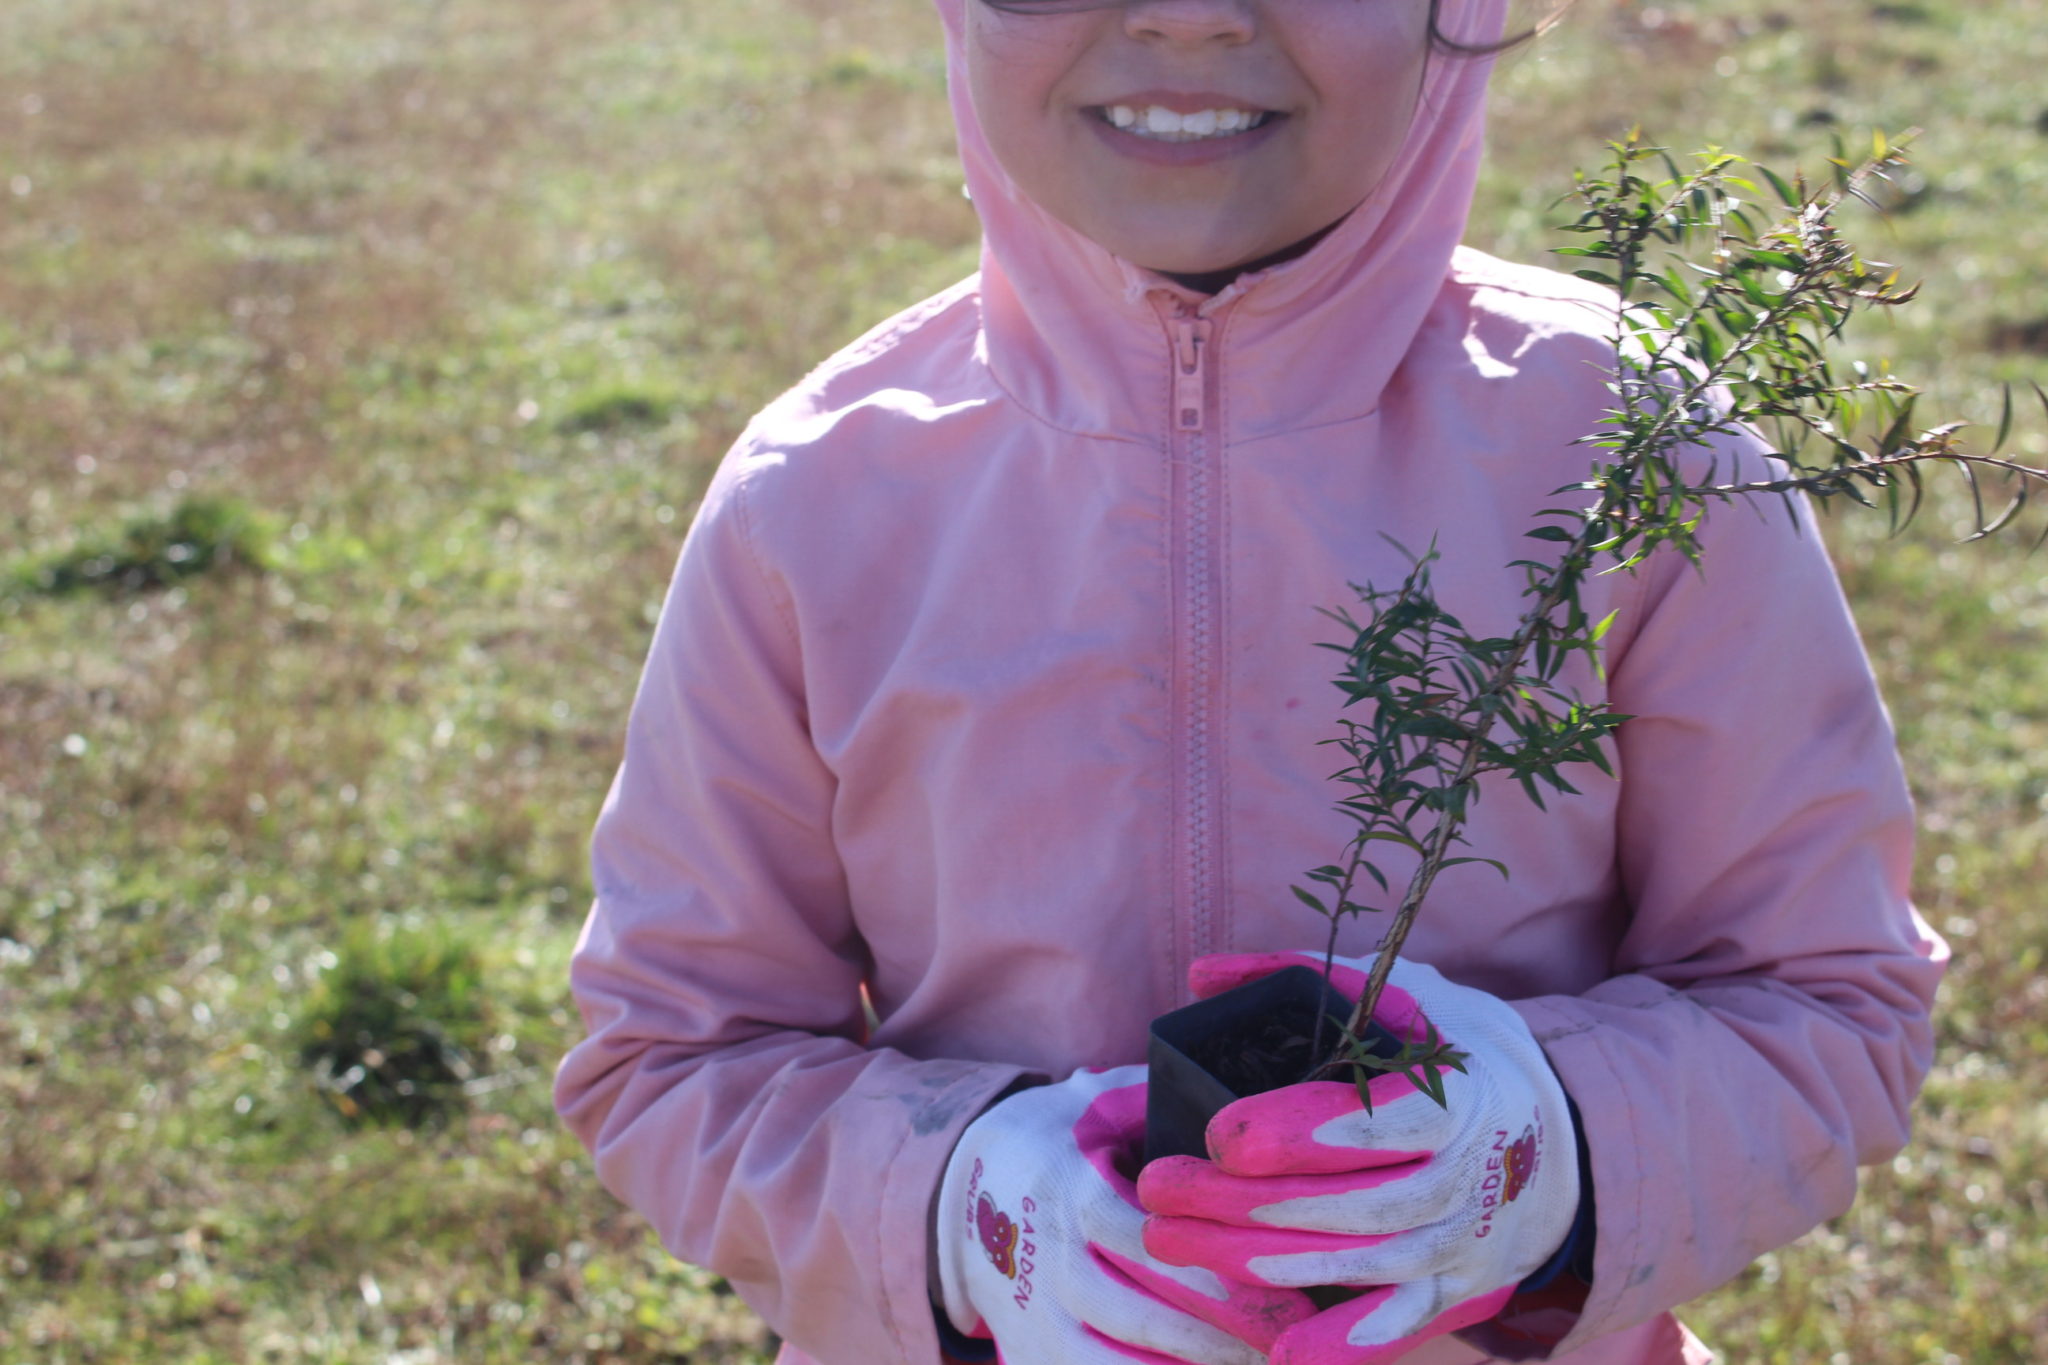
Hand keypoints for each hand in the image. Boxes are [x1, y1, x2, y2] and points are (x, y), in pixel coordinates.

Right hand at [935, 1064, 1316, 1363]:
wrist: (963, 1185)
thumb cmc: (1062, 1138)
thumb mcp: (1101, 1104)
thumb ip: (1164, 1104)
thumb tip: (1248, 1113)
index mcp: (1076, 1192)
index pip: (1151, 1243)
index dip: (1218, 1278)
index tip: (1287, 1295)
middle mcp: (1054, 1261)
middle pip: (1142, 1315)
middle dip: (1220, 1339)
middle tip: (1287, 1342)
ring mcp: (1037, 1318)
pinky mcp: (1030, 1357)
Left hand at [1137, 953, 1579, 1364]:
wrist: (1565, 1136)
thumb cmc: (1457, 1055)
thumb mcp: (1403, 996)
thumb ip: (1299, 977)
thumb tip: (1200, 976)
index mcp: (1454, 1099)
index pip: (1370, 1126)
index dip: (1293, 1135)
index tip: (1218, 1135)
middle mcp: (1467, 1178)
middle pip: (1350, 1204)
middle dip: (1244, 1203)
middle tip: (1160, 1189)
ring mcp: (1464, 1243)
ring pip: (1361, 1265)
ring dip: (1260, 1262)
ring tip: (1173, 1241)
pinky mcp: (1458, 1290)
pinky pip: (1399, 1325)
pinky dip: (1344, 1345)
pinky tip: (1278, 1351)